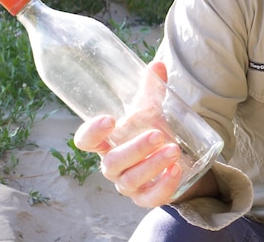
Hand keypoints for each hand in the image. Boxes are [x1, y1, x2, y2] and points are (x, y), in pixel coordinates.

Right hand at [74, 61, 182, 206]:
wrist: (177, 161)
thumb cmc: (154, 133)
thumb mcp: (152, 112)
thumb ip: (152, 90)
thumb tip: (157, 65)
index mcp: (108, 142)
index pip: (86, 141)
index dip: (91, 132)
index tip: (109, 120)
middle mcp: (113, 165)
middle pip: (112, 162)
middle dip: (135, 149)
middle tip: (158, 134)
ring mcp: (128, 184)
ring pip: (131, 179)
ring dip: (153, 164)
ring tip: (174, 150)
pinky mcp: (147, 197)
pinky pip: (151, 198)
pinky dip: (163, 185)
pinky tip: (176, 170)